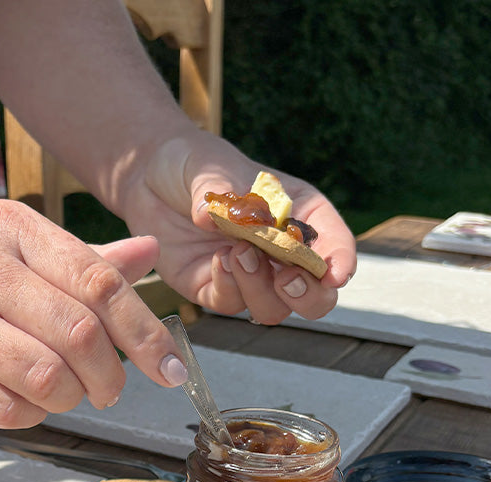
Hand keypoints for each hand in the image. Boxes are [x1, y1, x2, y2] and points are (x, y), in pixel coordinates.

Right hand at [0, 199, 186, 427]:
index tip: (171, 368)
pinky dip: (32, 414)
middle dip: (110, 376)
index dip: (145, 332)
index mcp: (11, 228)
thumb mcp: (13, 244)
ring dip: (71, 399)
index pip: (99, 282)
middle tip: (111, 389)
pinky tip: (27, 401)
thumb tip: (148, 255)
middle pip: (78, 335)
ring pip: (44, 377)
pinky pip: (4, 409)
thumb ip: (82, 258)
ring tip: (66, 394)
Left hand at [124, 135, 357, 325]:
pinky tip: (218, 262)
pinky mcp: (213, 288)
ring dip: (261, 290)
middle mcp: (279, 251)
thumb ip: (217, 189)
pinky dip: (229, 289)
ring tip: (238, 253)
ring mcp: (248, 276)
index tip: (336, 275)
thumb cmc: (192, 163)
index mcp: (299, 214)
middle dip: (308, 294)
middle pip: (314, 295)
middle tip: (287, 277)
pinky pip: (230, 304)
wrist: (149, 177)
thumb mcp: (209, 164)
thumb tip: (211, 216)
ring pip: (273, 309)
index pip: (333, 244)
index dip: (341, 262)